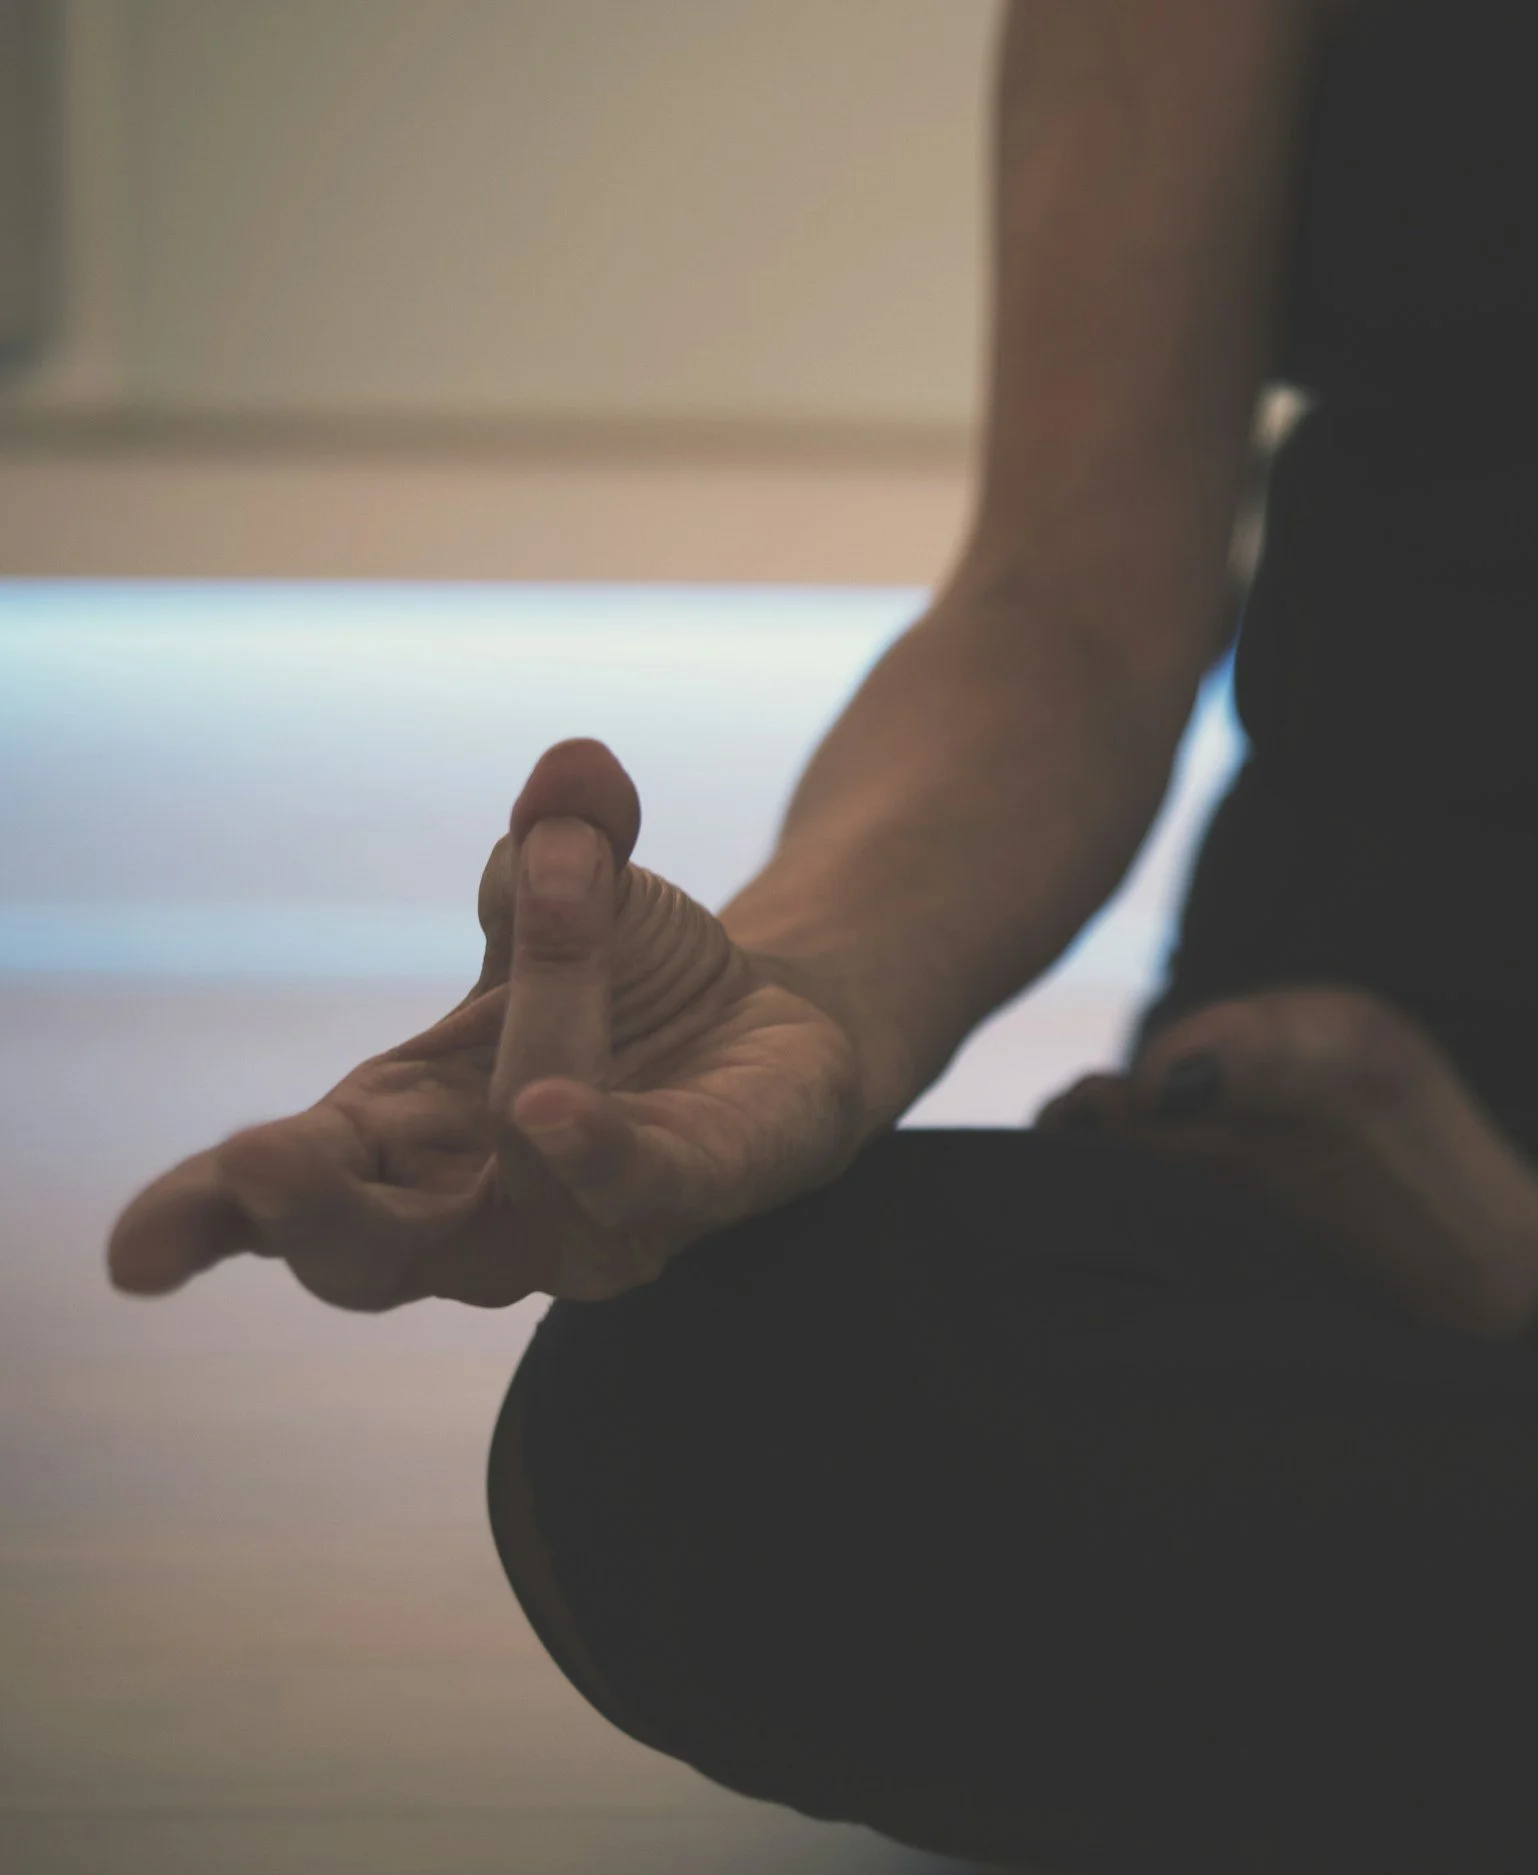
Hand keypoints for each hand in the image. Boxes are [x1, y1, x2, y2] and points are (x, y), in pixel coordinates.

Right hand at [105, 739, 876, 1311]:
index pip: (272, 1200)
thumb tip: (577, 767)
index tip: (133, 1255)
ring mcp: (582, 1225)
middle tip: (258, 1157)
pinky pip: (640, 1193)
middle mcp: (473, 1210)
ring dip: (527, 1057)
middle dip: (310, 1213)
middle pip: (367, 1258)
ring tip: (542, 971)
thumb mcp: (575, 882)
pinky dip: (598, 1153)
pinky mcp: (696, 1197)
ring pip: (523, 1194)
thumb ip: (564, 833)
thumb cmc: (620, 980)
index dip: (200, 1220)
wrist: (767, 1024)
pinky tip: (560, 1107)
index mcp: (393, 1136)